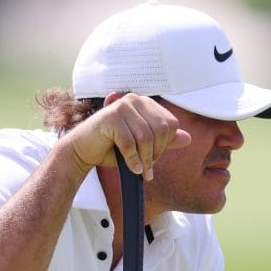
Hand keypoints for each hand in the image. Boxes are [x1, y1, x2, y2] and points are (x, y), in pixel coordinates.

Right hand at [65, 93, 191, 180]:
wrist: (82, 151)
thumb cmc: (112, 148)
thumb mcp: (142, 146)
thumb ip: (163, 141)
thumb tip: (188, 138)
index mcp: (145, 103)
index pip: (170, 123)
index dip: (165, 145)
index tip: (153, 158)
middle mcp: (135, 100)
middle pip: (161, 130)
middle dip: (156, 153)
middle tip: (147, 167)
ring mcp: (122, 106)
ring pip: (146, 137)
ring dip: (145, 159)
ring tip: (140, 171)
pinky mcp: (110, 117)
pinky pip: (130, 142)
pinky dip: (132, 160)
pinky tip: (131, 168)